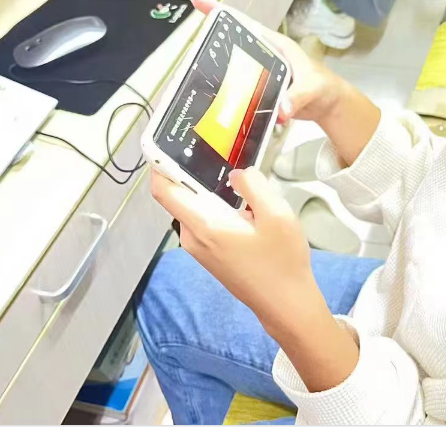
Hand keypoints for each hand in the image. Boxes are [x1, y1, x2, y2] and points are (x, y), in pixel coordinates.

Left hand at [151, 165, 324, 333]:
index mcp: (204, 225)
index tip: (167, 141)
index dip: (159, 163)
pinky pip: (205, 220)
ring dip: (212, 191)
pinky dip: (218, 207)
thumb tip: (235, 173)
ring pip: (196, 206)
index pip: (164, 190)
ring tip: (242, 182)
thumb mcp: (277, 214)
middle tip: (222, 151)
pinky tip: (245, 208)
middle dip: (195, 171)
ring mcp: (199, 247)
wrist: (286, 304)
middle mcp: (193, 236)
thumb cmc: (282, 262)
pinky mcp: (209, 253)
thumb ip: (252, 185)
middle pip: (180, 194)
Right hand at [191, 0, 345, 123]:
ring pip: (233, 65)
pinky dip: (224, 89)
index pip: (245, 24)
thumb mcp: (311, 89)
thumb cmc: (323, 87)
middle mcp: (264, 55)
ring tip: (191, 71)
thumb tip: (280, 109)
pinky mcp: (260, 89)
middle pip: (233, 41)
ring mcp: (260, 72)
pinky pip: (238, 86)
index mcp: (275, 45)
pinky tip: (209, 96)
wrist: (328, 105)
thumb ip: (297, 97)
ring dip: (215, 66)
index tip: (199, 0)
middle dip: (211, 38)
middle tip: (189, 42)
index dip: (222, 11)